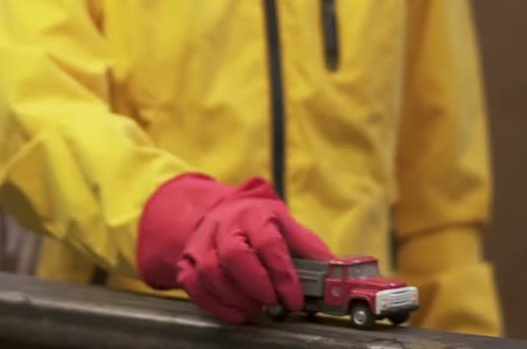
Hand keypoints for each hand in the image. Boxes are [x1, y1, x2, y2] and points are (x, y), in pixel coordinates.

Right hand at [136, 174, 333, 323]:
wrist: (224, 214)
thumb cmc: (261, 224)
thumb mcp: (288, 227)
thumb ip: (311, 250)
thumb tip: (338, 272)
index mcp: (255, 214)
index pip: (269, 243)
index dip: (283, 276)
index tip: (294, 300)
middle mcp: (225, 225)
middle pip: (234, 256)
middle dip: (257, 286)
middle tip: (273, 303)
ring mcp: (202, 242)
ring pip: (210, 272)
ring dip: (236, 298)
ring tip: (256, 309)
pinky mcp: (187, 260)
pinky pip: (193, 285)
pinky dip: (215, 305)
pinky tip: (237, 314)